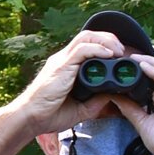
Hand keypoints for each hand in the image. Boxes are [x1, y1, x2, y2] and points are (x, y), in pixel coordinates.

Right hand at [11, 29, 127, 136]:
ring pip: (86, 37)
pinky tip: (110, 55)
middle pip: (89, 35)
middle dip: (109, 38)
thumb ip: (96, 101)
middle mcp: (64, 59)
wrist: (30, 118)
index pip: (88, 45)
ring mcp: (62, 61)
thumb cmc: (49, 114)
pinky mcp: (61, 66)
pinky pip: (82, 49)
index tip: (120, 56)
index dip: (106, 45)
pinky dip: (98, 49)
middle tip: (123, 51)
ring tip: (119, 51)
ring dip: (106, 40)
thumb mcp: (81, 108)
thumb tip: (113, 96)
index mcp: (67, 66)